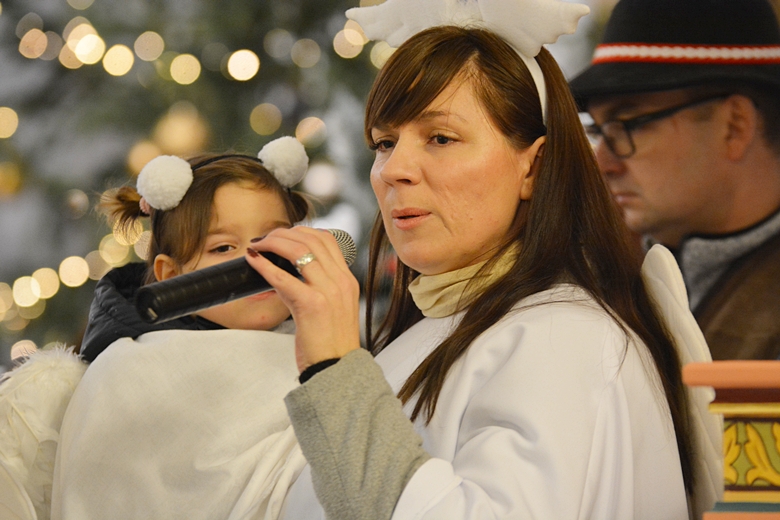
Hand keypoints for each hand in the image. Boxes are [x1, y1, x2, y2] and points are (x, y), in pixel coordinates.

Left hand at [245, 227, 360, 372]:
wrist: (337, 370)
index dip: (302, 231)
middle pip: (311, 239)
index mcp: (347, 280)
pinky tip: (253, 261)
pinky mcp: (311, 305)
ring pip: (297, 251)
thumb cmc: (331, 345)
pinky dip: (264, 265)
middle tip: (265, 239)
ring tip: (258, 246)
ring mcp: (328, 292)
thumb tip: (293, 273)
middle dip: (283, 233)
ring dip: (272, 243)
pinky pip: (282, 277)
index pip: (328, 239)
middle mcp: (340, 281)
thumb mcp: (335, 308)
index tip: (284, 235)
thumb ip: (321, 288)